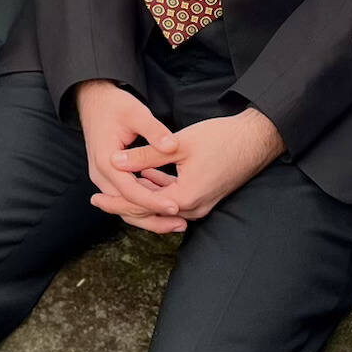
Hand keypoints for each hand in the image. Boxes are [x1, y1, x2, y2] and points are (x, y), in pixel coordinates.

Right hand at [74, 80, 186, 232]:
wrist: (94, 101)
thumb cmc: (115, 105)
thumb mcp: (136, 113)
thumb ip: (154, 131)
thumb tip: (172, 146)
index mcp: (105, 161)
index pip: (131, 191)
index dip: (154, 201)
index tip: (175, 207)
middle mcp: (101, 175)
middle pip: (127, 207)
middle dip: (154, 218)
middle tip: (181, 224)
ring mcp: (104, 178)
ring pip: (127, 207)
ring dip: (150, 216)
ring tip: (178, 222)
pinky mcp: (110, 177)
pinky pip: (128, 197)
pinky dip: (145, 204)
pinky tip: (166, 205)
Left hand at [107, 108, 283, 231]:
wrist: (256, 139)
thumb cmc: (220, 138)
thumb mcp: (178, 145)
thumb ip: (145, 155)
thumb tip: (114, 161)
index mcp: (185, 198)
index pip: (141, 206)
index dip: (116, 201)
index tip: (94, 198)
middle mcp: (194, 209)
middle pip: (151, 213)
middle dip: (124, 205)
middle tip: (98, 199)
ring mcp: (202, 204)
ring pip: (162, 207)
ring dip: (141, 198)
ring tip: (117, 188)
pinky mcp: (206, 195)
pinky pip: (176, 199)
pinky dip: (159, 190)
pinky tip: (146, 175)